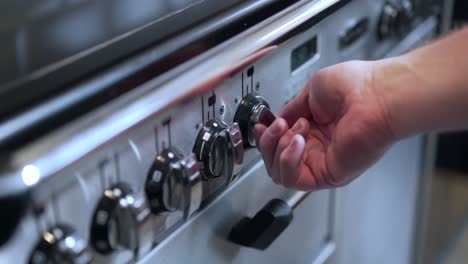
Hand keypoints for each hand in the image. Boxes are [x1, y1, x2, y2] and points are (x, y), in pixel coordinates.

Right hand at [254, 61, 395, 189]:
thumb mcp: (312, 90)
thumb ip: (291, 108)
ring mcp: (322, 162)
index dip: (266, 136)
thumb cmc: (357, 86)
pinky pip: (292, 178)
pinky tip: (297, 141)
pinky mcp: (327, 174)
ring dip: (278, 148)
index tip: (260, 125)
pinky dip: (287, 159)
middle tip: (280, 124)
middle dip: (269, 140)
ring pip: (279, 172)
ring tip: (296, 129)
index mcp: (315, 128)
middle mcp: (318, 148)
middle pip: (275, 159)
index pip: (279, 143)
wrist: (378, 94)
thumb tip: (275, 118)